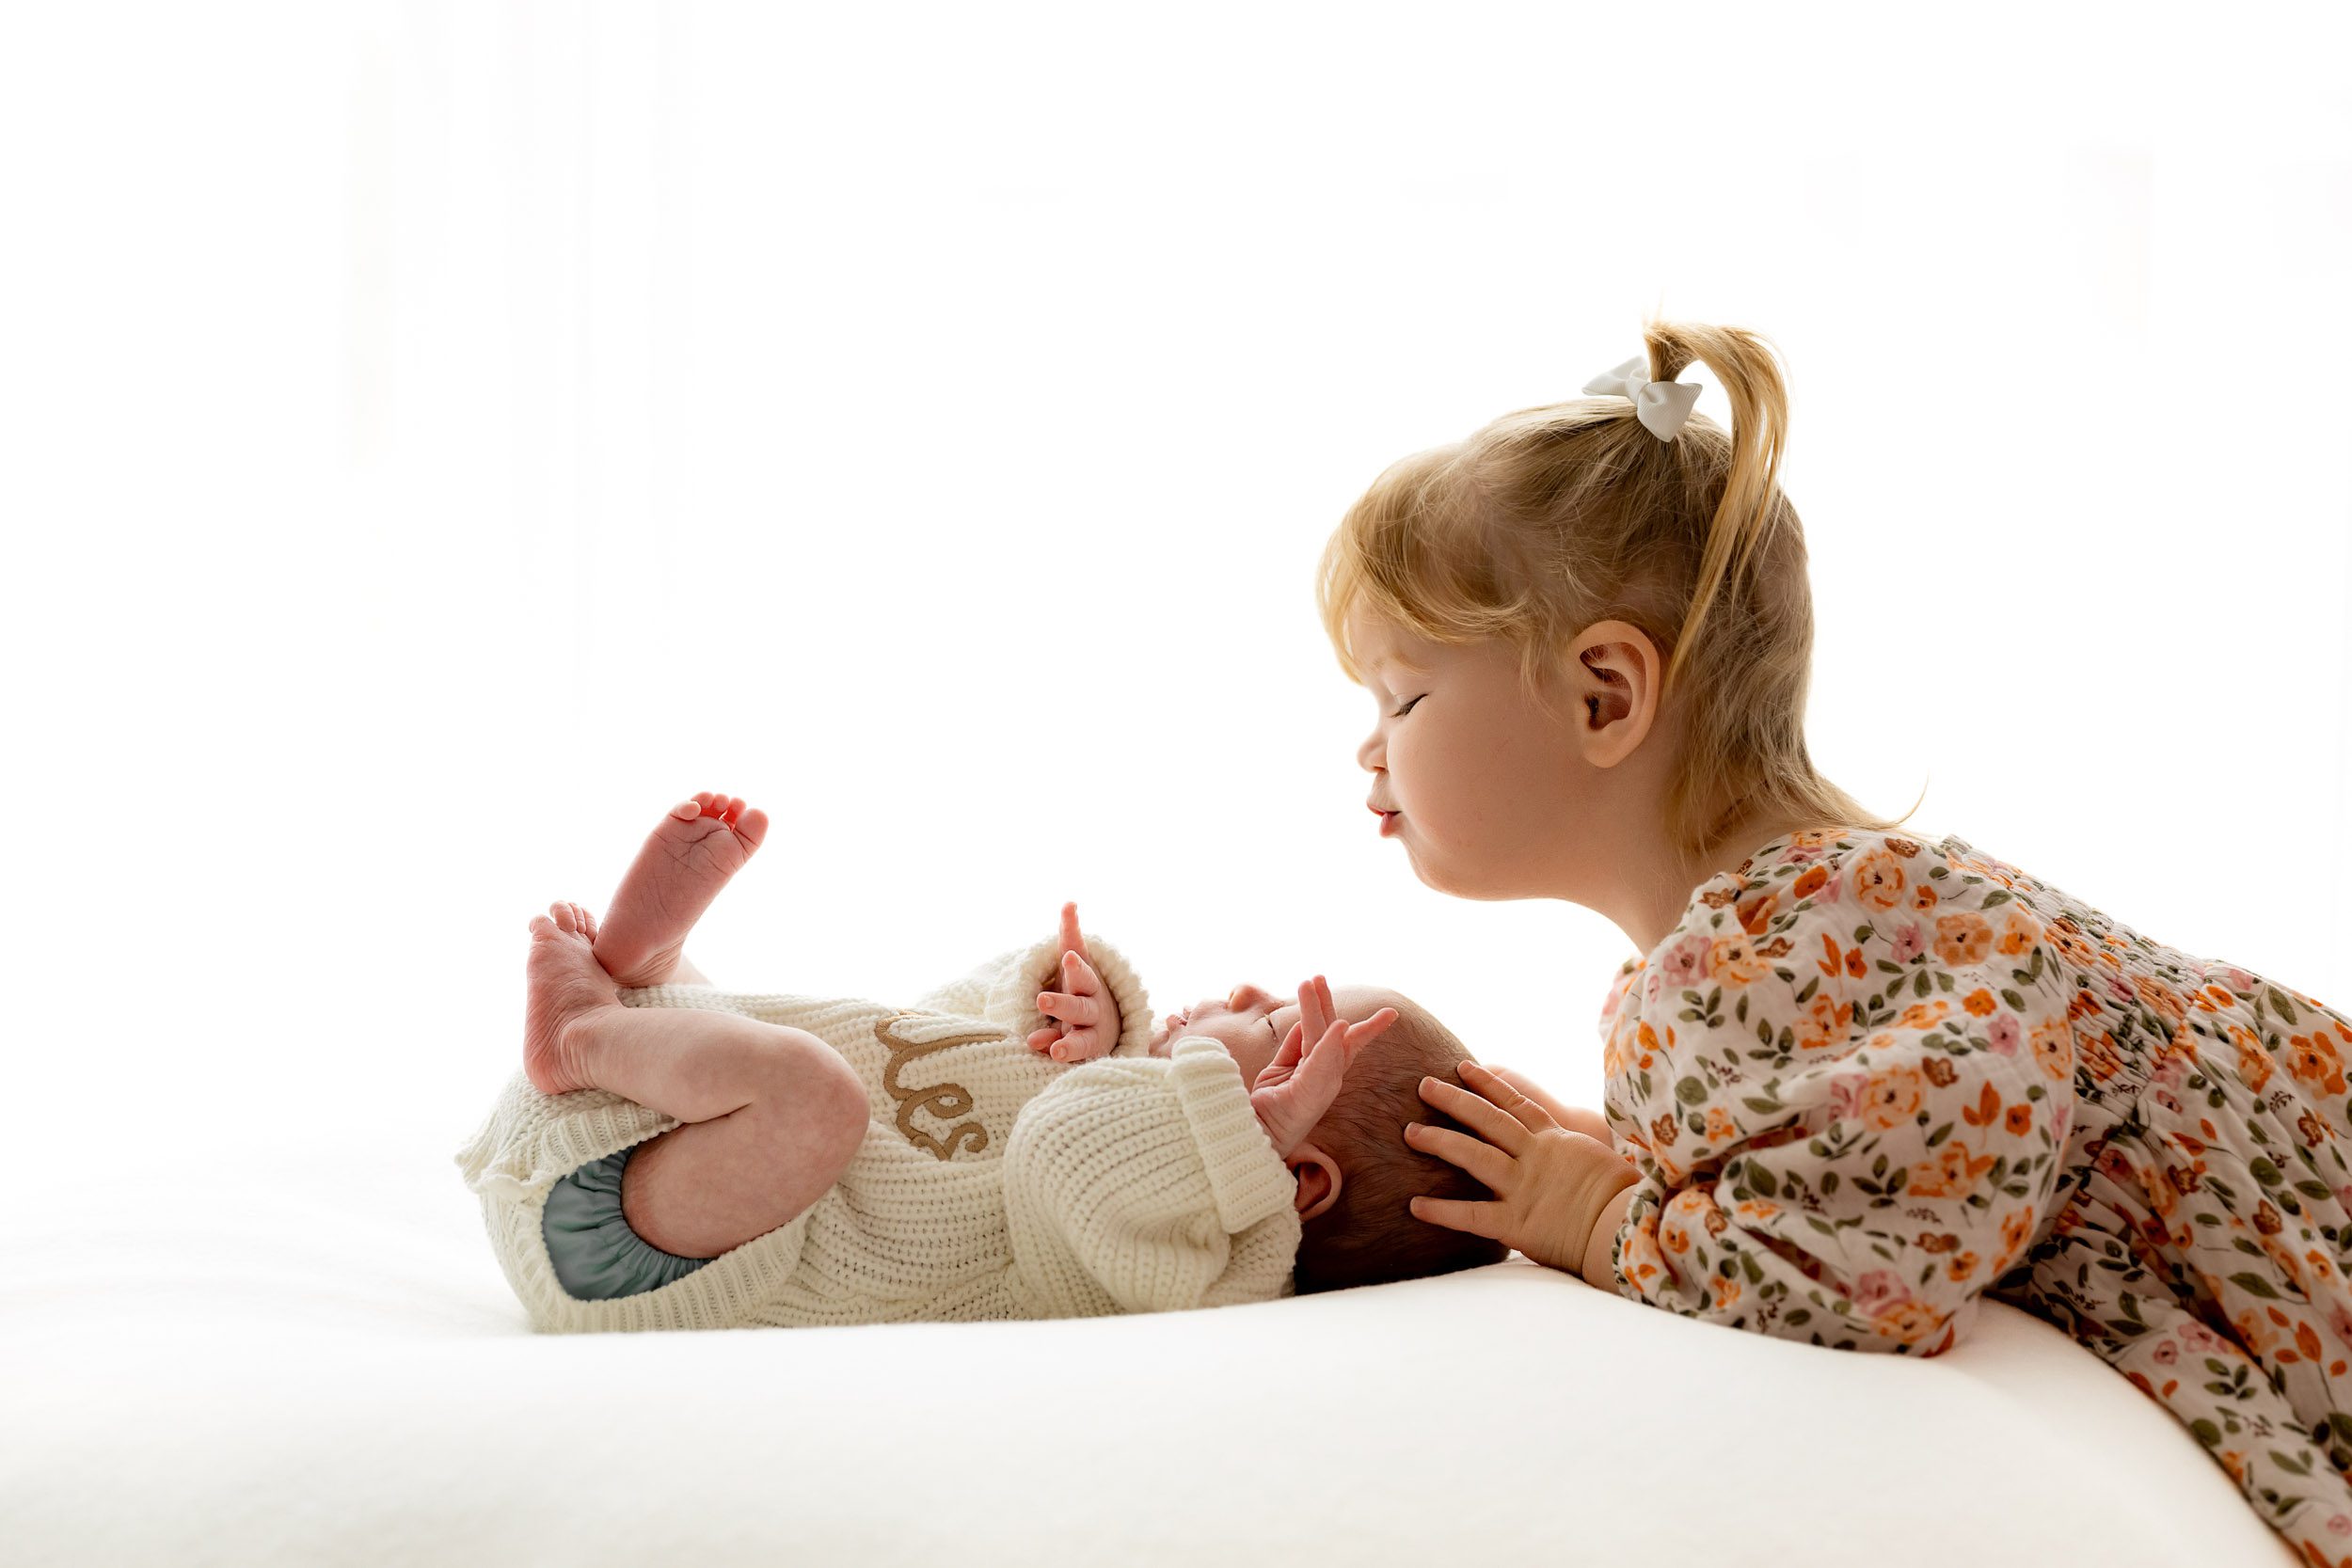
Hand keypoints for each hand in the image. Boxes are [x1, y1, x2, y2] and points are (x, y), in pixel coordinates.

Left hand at [1028, 901, 1123, 1062]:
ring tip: (1056, 1050)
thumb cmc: (1084, 986)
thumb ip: (1070, 935)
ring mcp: (1086, 1034)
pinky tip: (1038, 1050)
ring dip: (1067, 1043)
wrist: (1108, 1024)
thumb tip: (1069, 902)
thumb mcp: (1078, 960)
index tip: (1067, 958)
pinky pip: (1066, 1054)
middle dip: (1062, 1005)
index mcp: (1088, 986)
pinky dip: (1053, 1052)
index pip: (1084, 976)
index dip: (1077, 968)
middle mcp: (1091, 1010)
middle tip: (1042, 1000)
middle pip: (1080, 1008)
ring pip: (1081, 1039)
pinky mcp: (1077, 1052)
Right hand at [1250, 975, 1396, 1160]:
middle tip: (1320, 977)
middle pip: (1327, 1030)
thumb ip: (1324, 1057)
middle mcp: (1319, 1071)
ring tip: (1307, 983)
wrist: (1256, 1131)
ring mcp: (1299, 1071)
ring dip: (1309, 1008)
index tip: (1391, 1014)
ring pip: (1308, 1032)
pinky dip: (1298, 1028)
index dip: (1370, 1027)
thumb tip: (1342, 1025)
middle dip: (1325, 1003)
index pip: (1352, 1044)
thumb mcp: (1310, 1088)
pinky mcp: (1280, 1072)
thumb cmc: (1289, 1117)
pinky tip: (1303, 1014)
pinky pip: (1293, 1044)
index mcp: (1331, 1076)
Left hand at [1406, 1061, 1638, 1275]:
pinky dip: (1442, 1211)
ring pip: (1473, 1156)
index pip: (1517, 1105)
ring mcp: (1524, 1187)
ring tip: (1410, 1132)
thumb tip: (1577, 1152)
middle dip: (1455, 1100)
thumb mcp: (1600, 1162)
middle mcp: (1536, 1157)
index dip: (1488, 1085)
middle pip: (1488, 1120)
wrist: (1629, 1227)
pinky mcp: (1517, 1223)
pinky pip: (1472, 1215)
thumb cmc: (1625, 1197)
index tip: (1465, 1067)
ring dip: (1440, 1141)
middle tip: (1424, 1085)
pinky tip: (1415, 1206)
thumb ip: (1578, 1154)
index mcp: (1557, 1141)